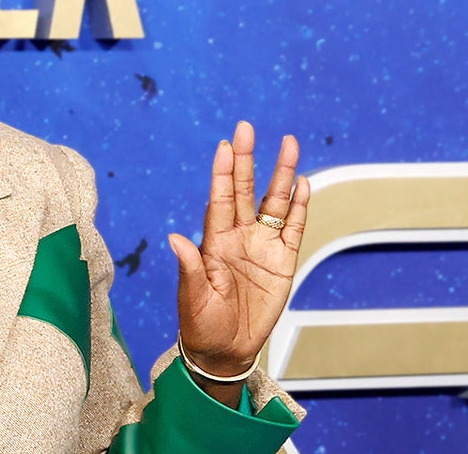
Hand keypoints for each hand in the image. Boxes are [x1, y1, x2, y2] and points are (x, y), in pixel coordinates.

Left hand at [168, 121, 309, 381]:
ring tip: (288, 143)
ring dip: (281, 174)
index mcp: (213, 241)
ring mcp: (262, 246)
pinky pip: (293, 228)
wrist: (225, 350)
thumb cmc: (202, 323)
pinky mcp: (283, 262)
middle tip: (247, 127)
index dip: (223, 173)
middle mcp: (238, 236)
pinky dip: (298, 206)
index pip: (220, 198)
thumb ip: (189, 267)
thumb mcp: (193, 297)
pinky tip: (302, 183)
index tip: (224, 145)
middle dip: (247, 159)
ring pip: (274, 202)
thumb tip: (175, 238)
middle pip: (246, 190)